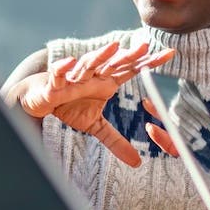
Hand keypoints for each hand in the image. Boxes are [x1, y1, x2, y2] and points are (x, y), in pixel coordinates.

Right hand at [18, 41, 173, 165]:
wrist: (40, 99)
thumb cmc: (68, 105)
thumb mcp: (95, 126)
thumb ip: (116, 141)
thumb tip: (137, 163)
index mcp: (105, 82)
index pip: (130, 70)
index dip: (149, 62)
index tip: (170, 54)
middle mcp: (92, 76)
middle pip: (113, 64)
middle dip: (128, 56)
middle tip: (146, 46)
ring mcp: (74, 78)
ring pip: (88, 65)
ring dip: (100, 56)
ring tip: (113, 47)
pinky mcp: (54, 83)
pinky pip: (58, 74)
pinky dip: (63, 69)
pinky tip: (70, 63)